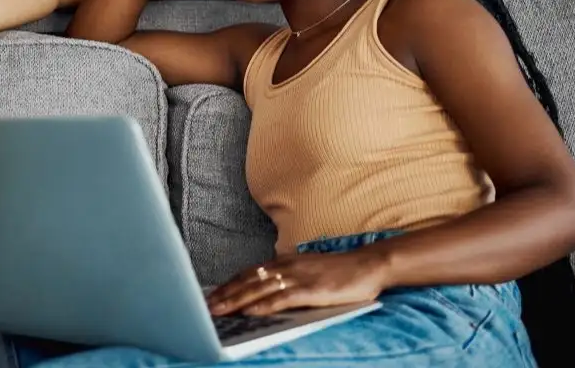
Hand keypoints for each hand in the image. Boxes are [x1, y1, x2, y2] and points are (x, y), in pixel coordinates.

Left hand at [206, 250, 389, 316]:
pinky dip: (264, 305)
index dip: (228, 285)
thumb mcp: (306, 271)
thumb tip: (262, 291)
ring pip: (260, 289)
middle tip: (206, 306)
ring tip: (219, 311)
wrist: (368, 266)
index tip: (210, 295)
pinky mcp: (311, 290)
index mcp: (284, 262)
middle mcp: (286, 267)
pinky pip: (283, 298)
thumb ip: (286, 278)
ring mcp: (298, 277)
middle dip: (225, 294)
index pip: (248, 273)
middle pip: (248, 281)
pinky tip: (251, 312)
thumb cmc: (338, 272)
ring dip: (237, 301)